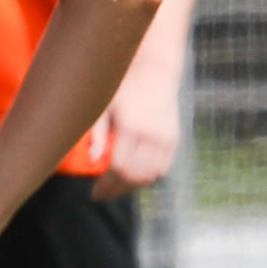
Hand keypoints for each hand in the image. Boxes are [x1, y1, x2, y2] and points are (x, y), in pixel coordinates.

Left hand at [89, 66, 183, 198]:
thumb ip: (98, 134)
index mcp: (131, 127)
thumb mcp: (103, 107)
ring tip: (114, 188)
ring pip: (150, 175)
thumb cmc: (121, 88)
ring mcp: (166, 138)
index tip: (94, 192)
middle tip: (101, 194)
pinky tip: (132, 179)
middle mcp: (151, 135)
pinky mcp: (174, 139)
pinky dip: (148, 178)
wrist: (154, 73)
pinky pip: (162, 168)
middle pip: (134, 175)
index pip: (119, 168)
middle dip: (116, 190)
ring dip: (131, 186)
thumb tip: (92, 160)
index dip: (105, 185)